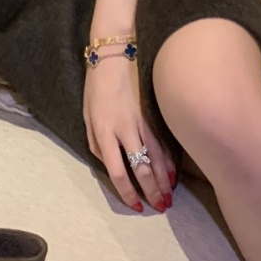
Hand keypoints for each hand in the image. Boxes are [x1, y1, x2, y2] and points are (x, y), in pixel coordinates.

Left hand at [83, 56, 174, 213]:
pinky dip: (169, 160)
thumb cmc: (96, 85)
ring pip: (157, 156)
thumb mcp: (87, 115)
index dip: (128, 193)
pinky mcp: (153, 112)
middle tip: (161, 207)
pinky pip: (164, 141)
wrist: (114, 53)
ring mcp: (142, 120)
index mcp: (104, 131)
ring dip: (164, 180)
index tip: (137, 206)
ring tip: (170, 197)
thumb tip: (109, 164)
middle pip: (142, 168)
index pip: (118, 172)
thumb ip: (96, 143)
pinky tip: (174, 173)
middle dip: (152, 191)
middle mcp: (125, 129)